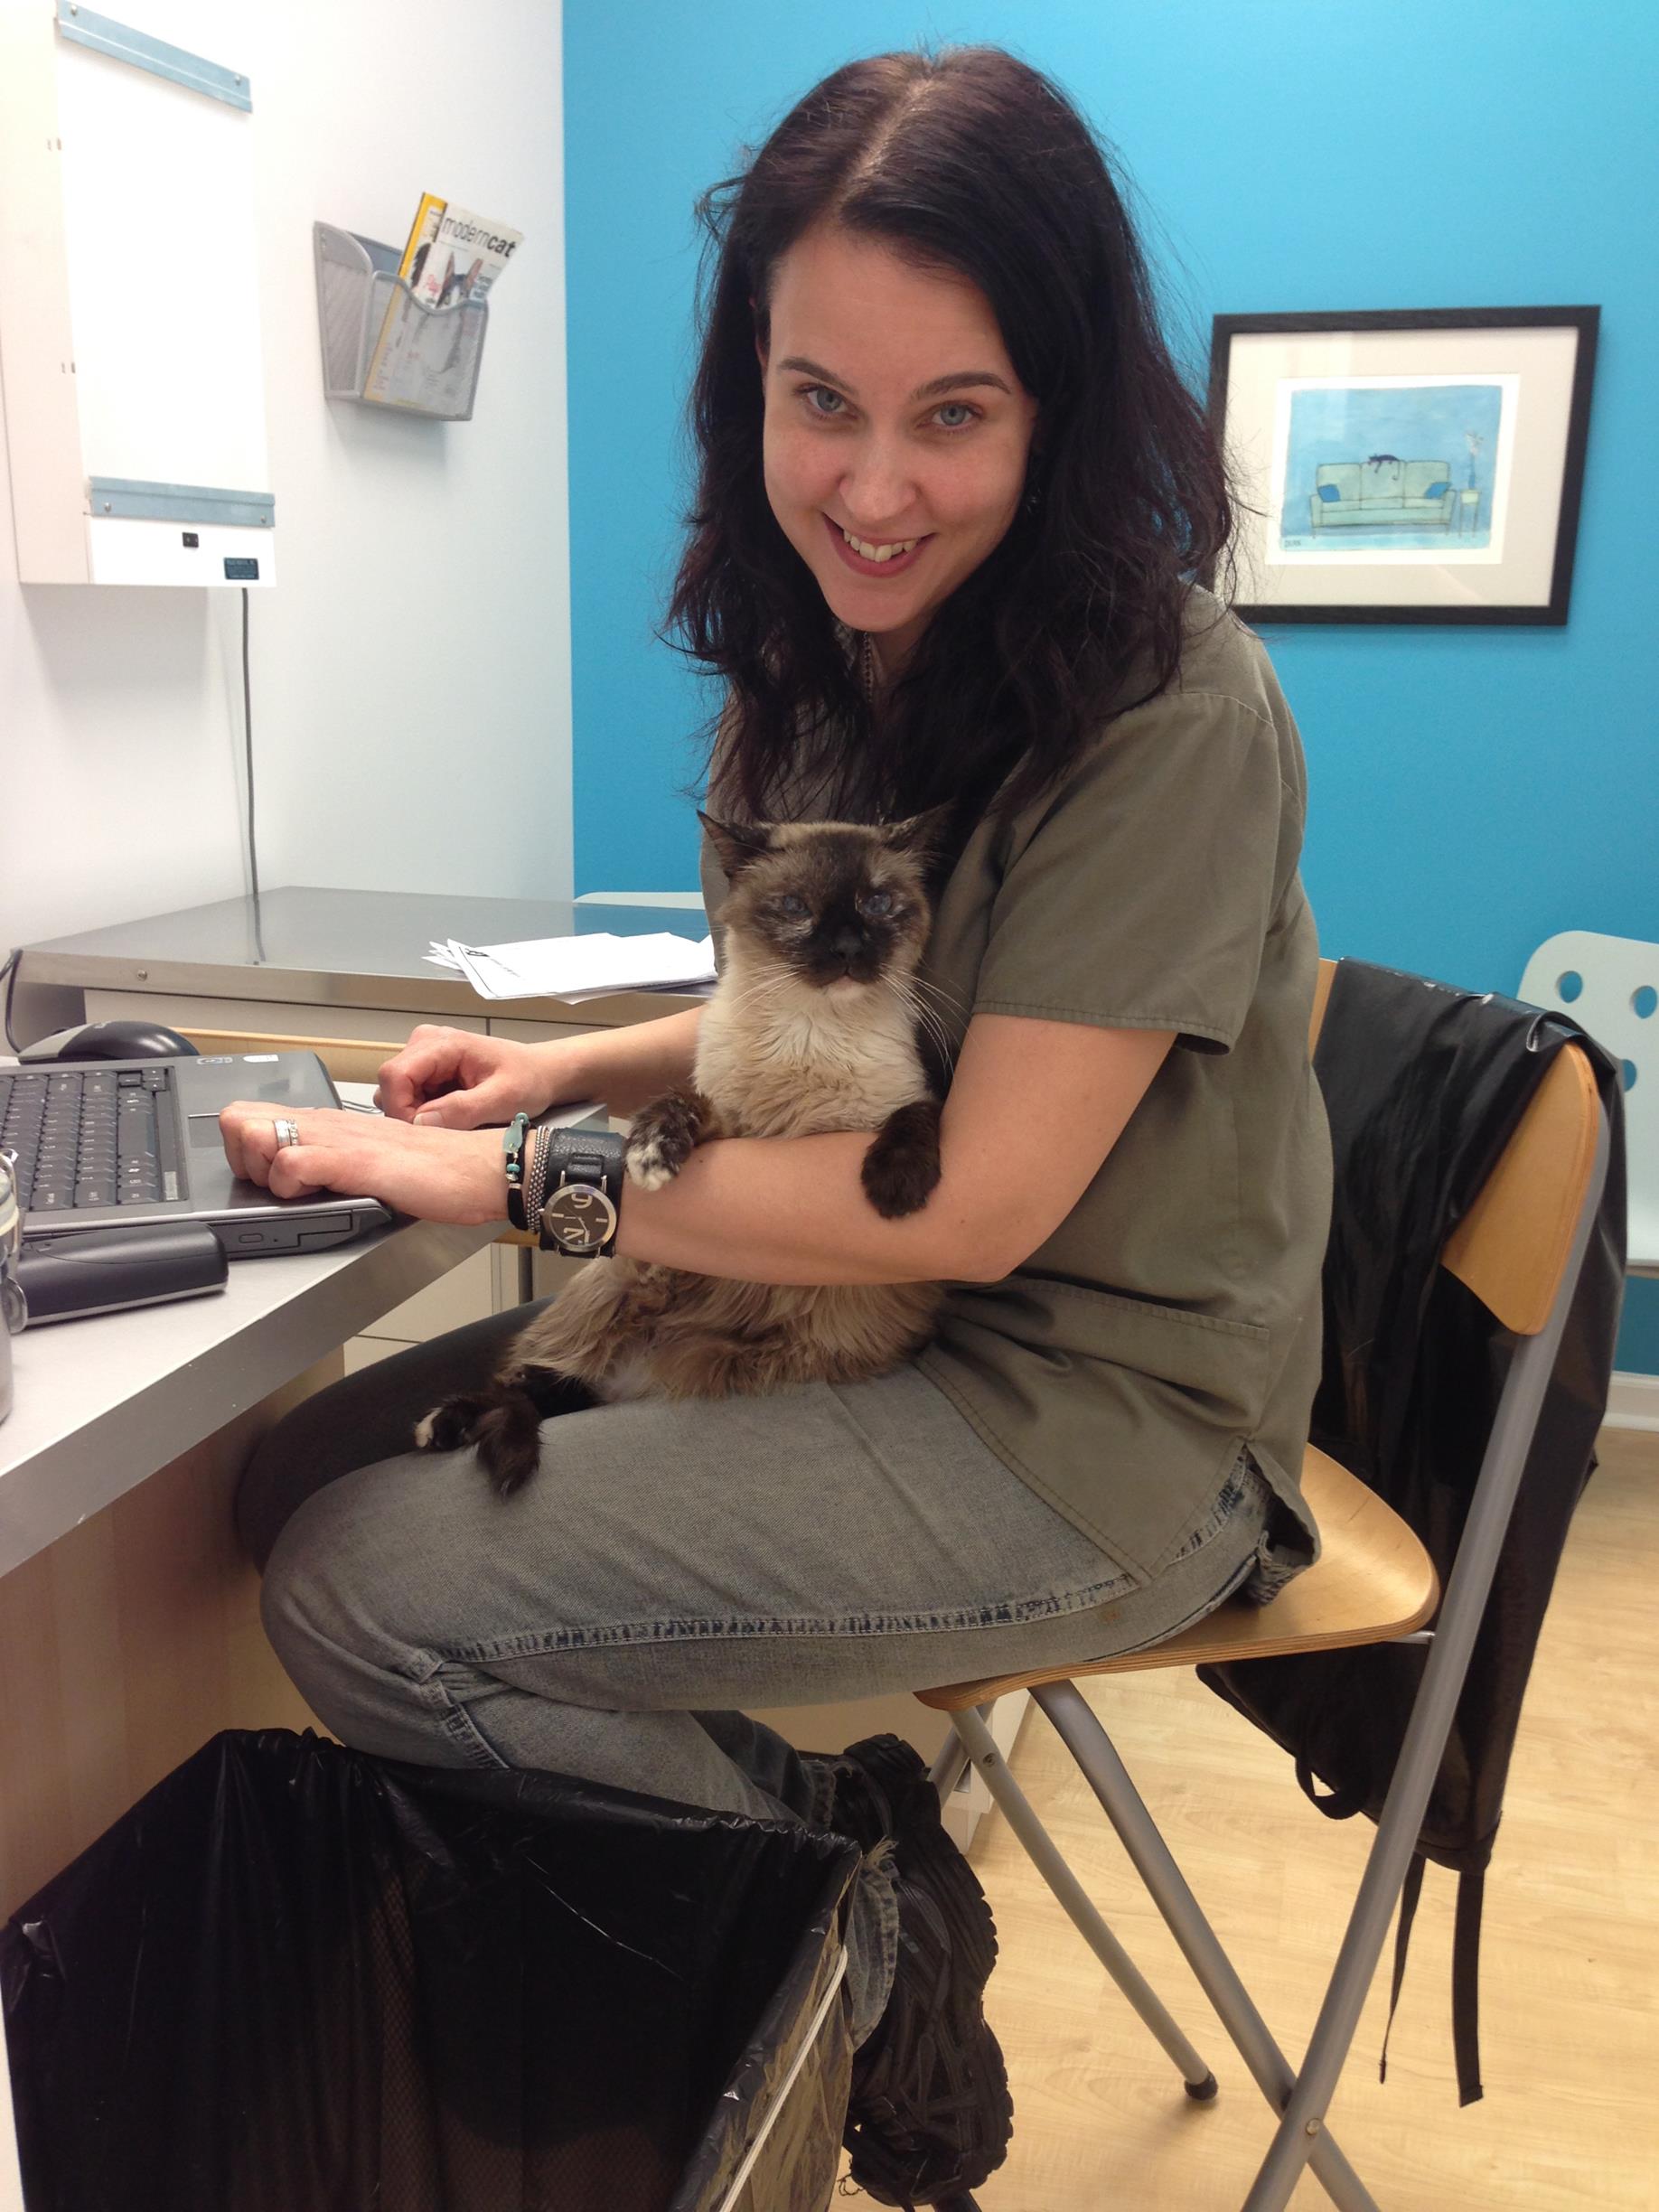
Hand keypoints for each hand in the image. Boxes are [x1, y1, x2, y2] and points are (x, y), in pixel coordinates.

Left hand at [218, 1103, 505, 1224]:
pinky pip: (292, 1165)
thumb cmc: (437, 1170)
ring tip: (300, 1191)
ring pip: (255, 1136)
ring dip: (264, 1172)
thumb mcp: (371, 1160)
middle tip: (280, 1184)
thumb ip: (336, 1161)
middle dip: (243, 1159)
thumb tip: (303, 1176)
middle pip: (237, 1120)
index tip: (269, 1175)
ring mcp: (338, 1139)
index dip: (244, 1150)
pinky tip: (318, 1196)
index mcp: (328, 1121)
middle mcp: (326, 1122)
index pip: (247, 1115)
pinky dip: (290, 1187)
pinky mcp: (355, 1161)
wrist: (479, 1168)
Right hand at [374, 1027, 554, 1128]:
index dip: (400, 1109)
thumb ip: (463, 1110)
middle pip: (390, 1085)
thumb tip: (421, 1123)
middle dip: (409, 1115)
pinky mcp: (426, 1069)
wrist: (540, 1072)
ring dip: (417, 1115)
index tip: (424, 1134)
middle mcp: (424, 1042)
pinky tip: (451, 1115)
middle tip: (444, 1131)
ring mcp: (423, 1055)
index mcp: (442, 1043)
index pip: (394, 1075)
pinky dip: (424, 1113)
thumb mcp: (503, 1099)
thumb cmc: (528, 1080)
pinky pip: (408, 1096)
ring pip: (396, 1094)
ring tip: (453, 1121)